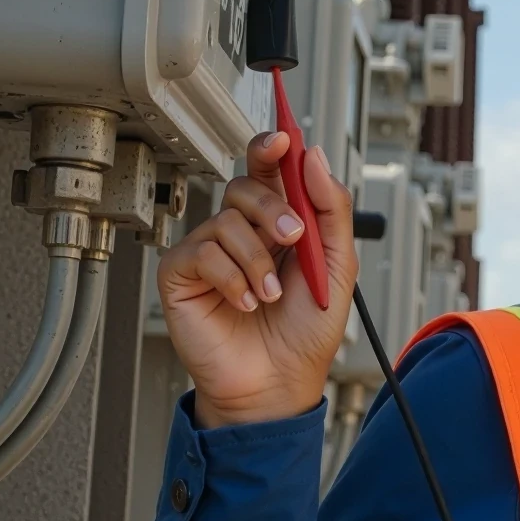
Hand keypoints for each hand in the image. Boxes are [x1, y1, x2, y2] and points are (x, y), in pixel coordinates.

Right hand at [156, 132, 357, 428]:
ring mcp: (210, 251)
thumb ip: (331, 208)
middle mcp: (243, 230)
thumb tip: (313, 156)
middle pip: (245, 185)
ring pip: (226, 221)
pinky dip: (232, 279)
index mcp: (280, 221)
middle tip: (295, 240)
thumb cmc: (306, 330)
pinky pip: (202, 253)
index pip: (270, 170)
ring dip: (258, 260)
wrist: (279, 381)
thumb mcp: (338, 264)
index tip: (282, 139)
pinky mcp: (182, 275)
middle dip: (275, 209)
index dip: (271, 147)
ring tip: (271, 294)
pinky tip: (246, 303)